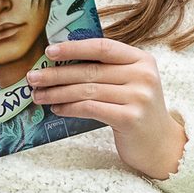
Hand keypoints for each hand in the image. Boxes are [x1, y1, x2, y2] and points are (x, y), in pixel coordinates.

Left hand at [27, 38, 185, 178]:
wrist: (161, 145)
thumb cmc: (138, 110)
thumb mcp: (131, 83)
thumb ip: (107, 70)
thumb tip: (61, 62)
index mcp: (142, 60)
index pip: (103, 47)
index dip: (74, 48)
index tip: (49, 51)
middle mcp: (143, 75)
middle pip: (90, 71)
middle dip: (57, 74)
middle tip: (33, 77)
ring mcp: (139, 97)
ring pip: (87, 90)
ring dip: (57, 93)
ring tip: (39, 95)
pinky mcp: (130, 118)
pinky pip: (90, 108)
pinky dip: (69, 108)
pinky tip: (56, 109)